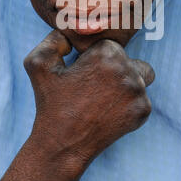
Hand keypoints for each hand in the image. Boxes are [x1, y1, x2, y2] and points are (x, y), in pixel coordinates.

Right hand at [24, 30, 154, 165]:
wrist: (63, 145)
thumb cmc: (51, 104)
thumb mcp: (37, 63)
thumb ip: (54, 38)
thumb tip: (71, 34)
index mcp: (107, 53)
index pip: (109, 45)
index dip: (94, 58)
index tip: (83, 72)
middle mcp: (128, 70)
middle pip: (128, 59)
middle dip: (113, 68)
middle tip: (93, 87)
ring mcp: (139, 92)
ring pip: (141, 76)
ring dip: (126, 83)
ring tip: (103, 97)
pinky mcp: (143, 111)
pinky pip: (142, 98)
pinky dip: (129, 103)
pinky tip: (109, 111)